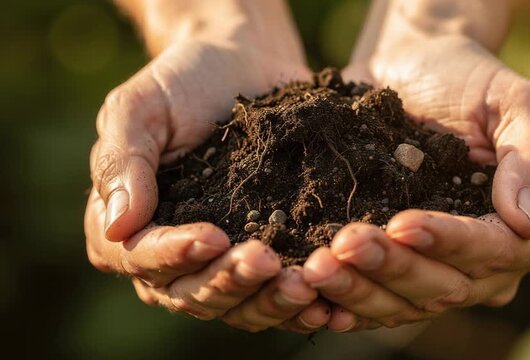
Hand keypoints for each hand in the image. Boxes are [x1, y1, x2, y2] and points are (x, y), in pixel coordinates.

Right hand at [85, 11, 329, 330]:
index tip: (213, 237)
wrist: (245, 63)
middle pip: (192, 292)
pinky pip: (277, 292)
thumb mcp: (140, 106)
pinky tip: (328, 301)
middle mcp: (171, 256)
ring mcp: (221, 261)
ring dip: (269, 301)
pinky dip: (300, 304)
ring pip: (238, 304)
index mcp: (128, 225)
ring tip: (305, 285)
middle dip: (229, 281)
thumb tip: (117, 226)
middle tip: (267, 261)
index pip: (141, 258)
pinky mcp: (267, 255)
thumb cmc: (185, 80)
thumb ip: (121, 161)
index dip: (175, 255)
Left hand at [302, 33, 529, 330]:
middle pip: (443, 285)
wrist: (413, 67)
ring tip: (318, 267)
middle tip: (346, 244)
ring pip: (401, 301)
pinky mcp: (392, 268)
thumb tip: (527, 222)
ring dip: (358, 289)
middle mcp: (483, 265)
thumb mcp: (515, 102)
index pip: (492, 250)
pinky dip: (342, 304)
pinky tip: (313, 301)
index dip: (448, 242)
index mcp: (524, 231)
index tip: (403, 224)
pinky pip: (370, 301)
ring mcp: (435, 270)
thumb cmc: (469, 79)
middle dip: (393, 267)